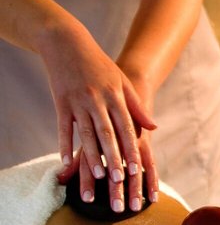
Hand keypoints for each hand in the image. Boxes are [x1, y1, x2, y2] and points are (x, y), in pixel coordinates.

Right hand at [39, 27, 156, 195]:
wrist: (68, 44)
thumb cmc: (100, 66)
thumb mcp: (123, 82)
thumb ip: (137, 107)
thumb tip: (154, 128)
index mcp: (115, 96)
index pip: (126, 128)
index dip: (131, 148)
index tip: (137, 168)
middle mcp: (97, 100)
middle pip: (107, 134)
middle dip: (114, 157)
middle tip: (120, 179)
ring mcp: (78, 101)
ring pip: (86, 133)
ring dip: (92, 155)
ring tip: (98, 175)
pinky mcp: (61, 102)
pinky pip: (64, 127)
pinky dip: (64, 144)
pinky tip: (65, 161)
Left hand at [57, 130, 157, 211]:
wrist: (126, 94)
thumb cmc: (102, 120)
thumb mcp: (88, 137)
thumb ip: (76, 161)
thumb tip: (59, 179)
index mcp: (94, 138)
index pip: (88, 162)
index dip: (87, 181)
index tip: (87, 200)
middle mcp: (114, 139)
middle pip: (114, 168)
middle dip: (116, 189)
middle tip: (117, 209)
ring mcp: (131, 140)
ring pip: (134, 168)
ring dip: (135, 189)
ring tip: (135, 208)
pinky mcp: (145, 142)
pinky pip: (150, 165)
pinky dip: (152, 182)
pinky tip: (153, 198)